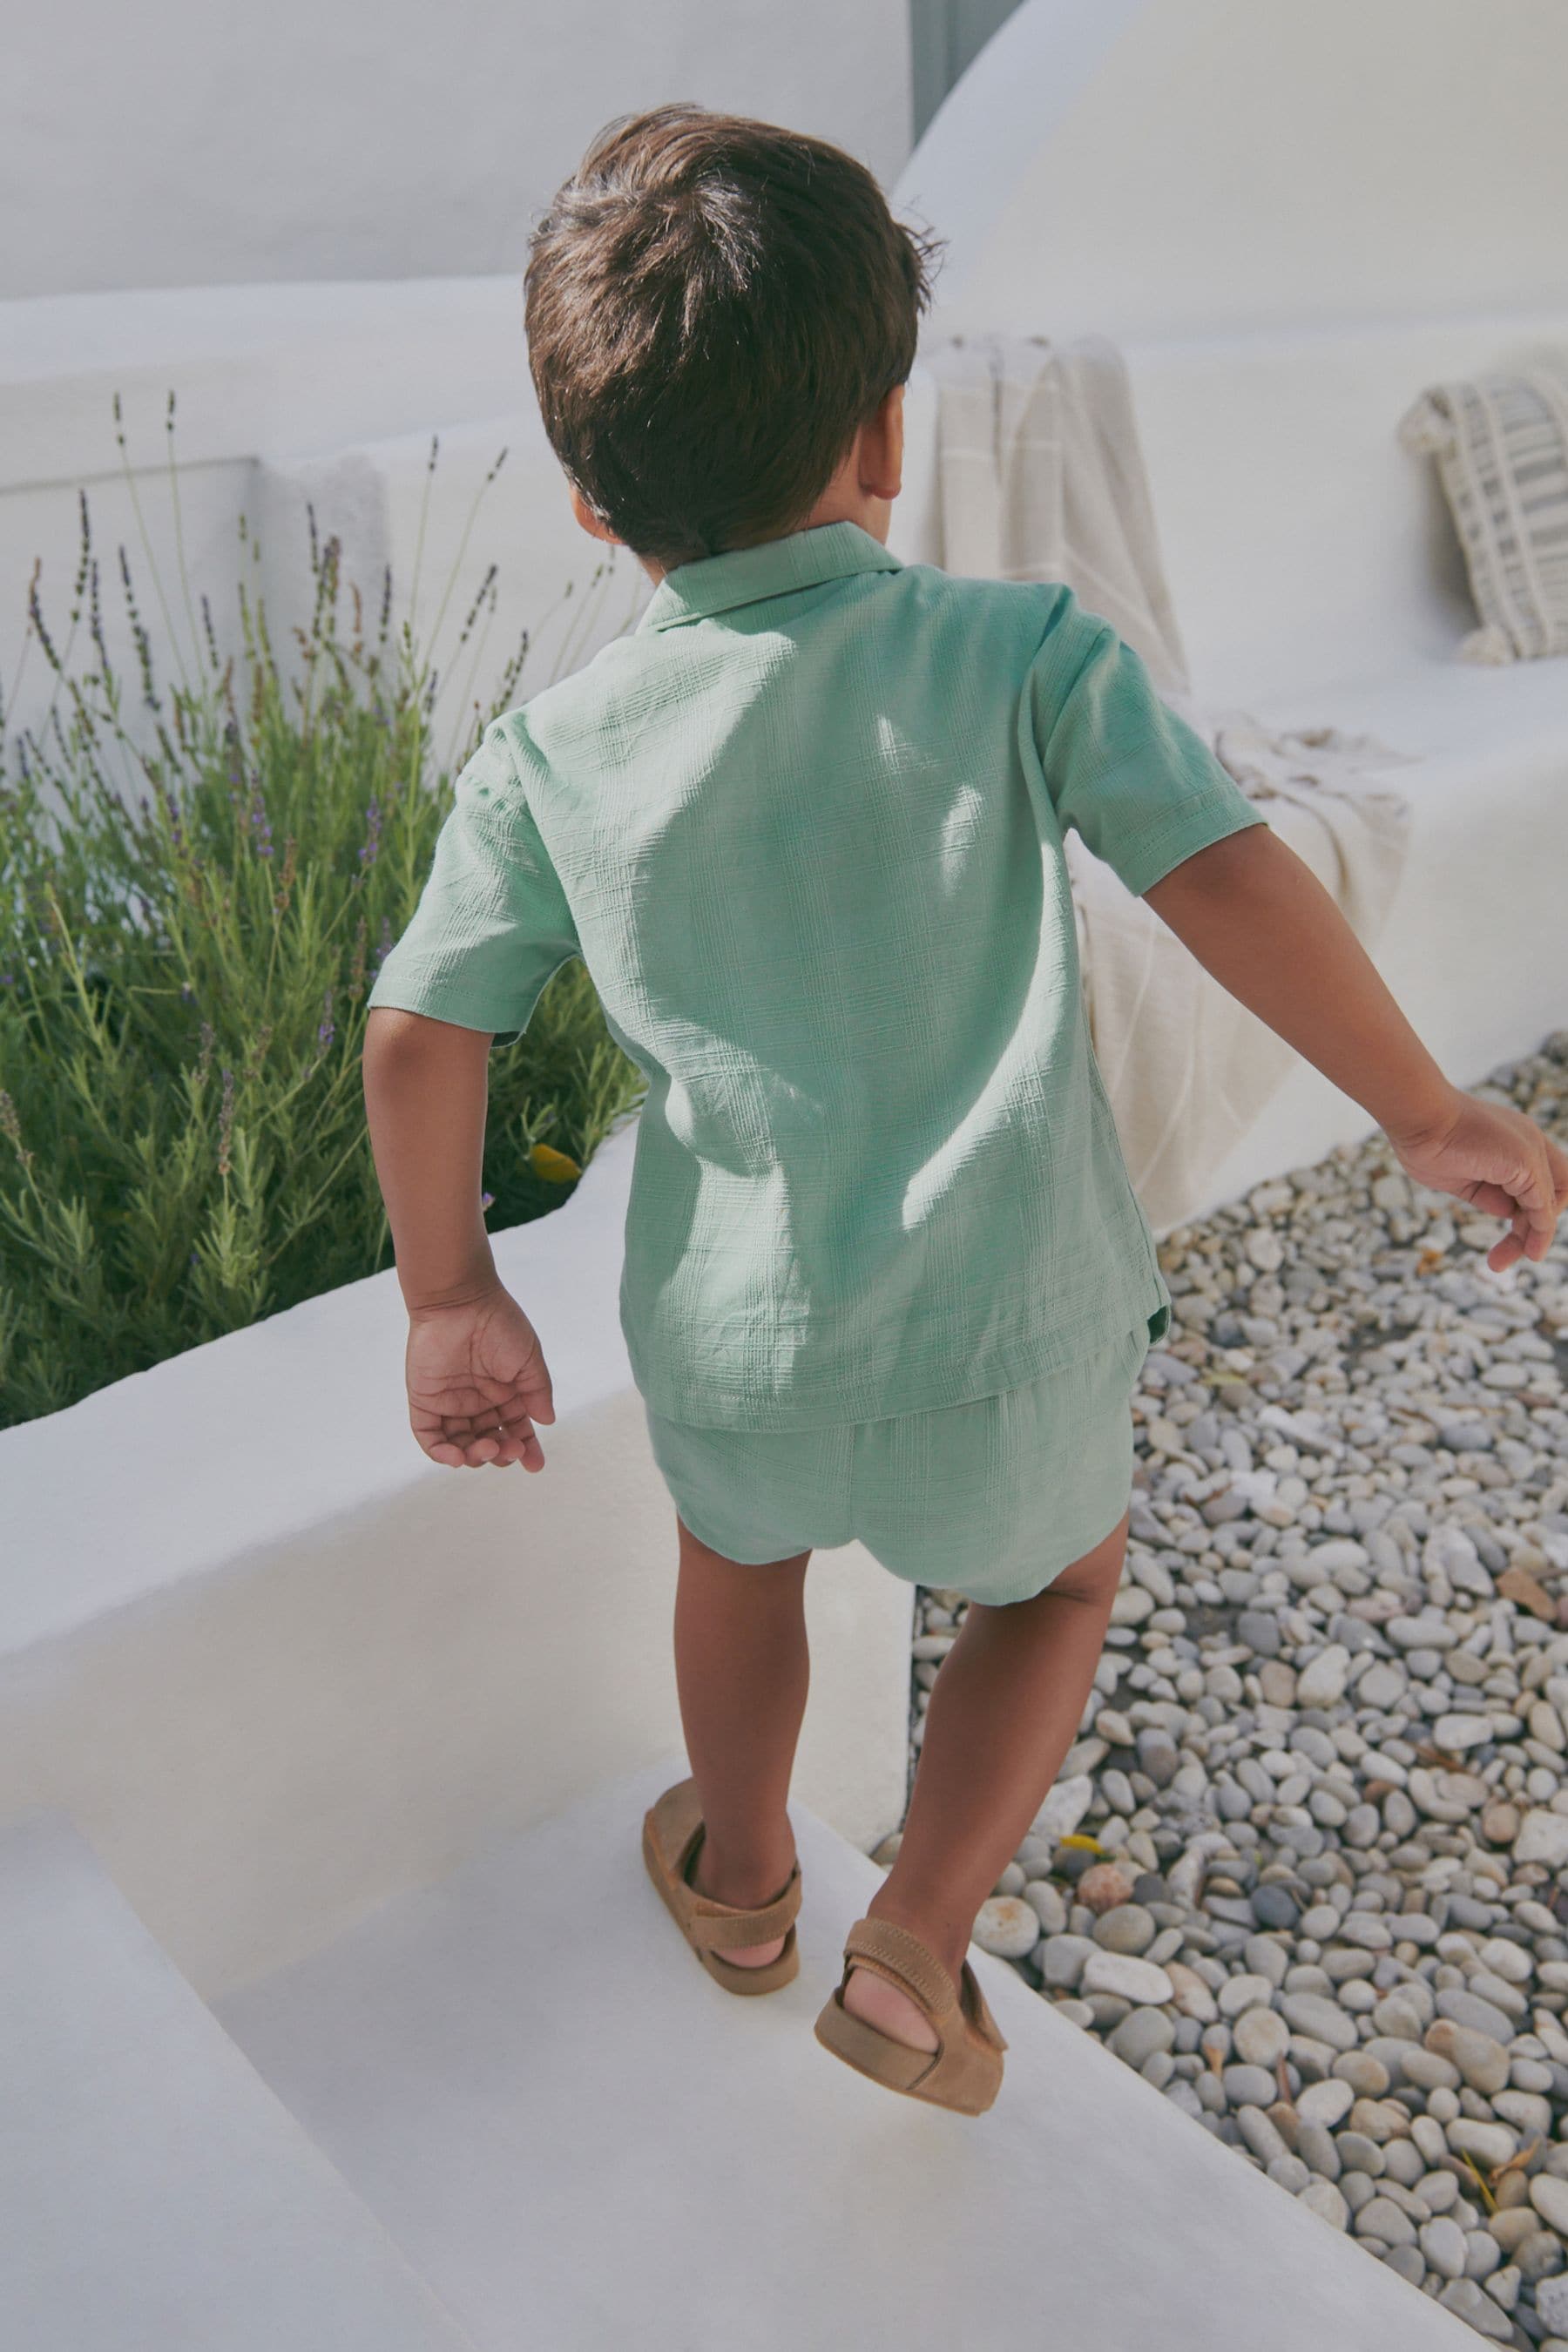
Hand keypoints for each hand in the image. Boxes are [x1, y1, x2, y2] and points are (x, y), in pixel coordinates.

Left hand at [403, 1283, 556, 1469]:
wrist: (461, 1301)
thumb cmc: (499, 1324)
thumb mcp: (529, 1359)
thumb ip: (537, 1391)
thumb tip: (546, 1421)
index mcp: (504, 1393)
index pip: (515, 1430)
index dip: (526, 1449)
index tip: (535, 1465)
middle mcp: (477, 1402)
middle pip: (489, 1442)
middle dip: (501, 1453)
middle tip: (509, 1447)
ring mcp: (450, 1403)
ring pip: (461, 1445)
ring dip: (475, 1456)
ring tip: (487, 1449)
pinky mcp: (425, 1400)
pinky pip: (429, 1436)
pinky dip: (441, 1453)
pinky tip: (458, 1456)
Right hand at [1390, 1086, 1567, 1273]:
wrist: (1416, 1118)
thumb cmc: (1424, 1141)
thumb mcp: (1462, 1177)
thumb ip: (1488, 1193)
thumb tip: (1508, 1211)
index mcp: (1512, 1142)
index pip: (1537, 1182)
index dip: (1527, 1212)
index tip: (1507, 1233)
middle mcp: (1528, 1143)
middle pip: (1547, 1196)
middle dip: (1529, 1231)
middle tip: (1499, 1259)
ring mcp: (1530, 1151)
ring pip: (1547, 1205)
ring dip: (1530, 1239)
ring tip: (1500, 1263)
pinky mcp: (1526, 1162)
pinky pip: (1543, 1207)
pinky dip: (1540, 1232)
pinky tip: (1529, 1250)